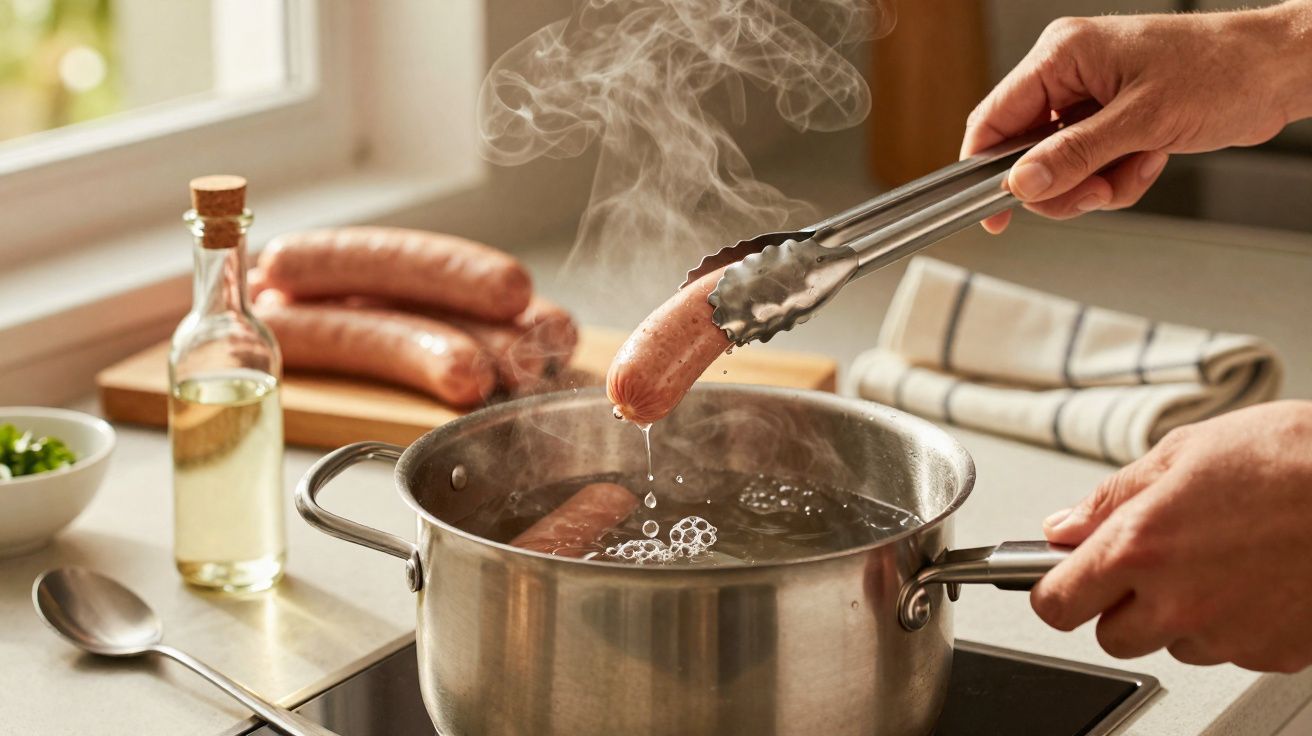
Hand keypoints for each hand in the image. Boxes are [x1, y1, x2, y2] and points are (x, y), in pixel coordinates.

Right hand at [963, 2, 1311, 232]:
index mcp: (1064, 54)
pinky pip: (1092, 167)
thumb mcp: (1142, 120)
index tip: (991, 213)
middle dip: (1065, 182)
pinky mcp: (1113, 118)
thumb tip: (1023, 183)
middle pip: (1027, 152)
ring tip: (1137, 167)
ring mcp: (1092, 98)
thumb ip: (1075, 155)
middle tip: (1096, 190)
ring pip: (1061, 167)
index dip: (986, 169)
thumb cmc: (1223, 70)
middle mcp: (1071, 74)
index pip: (995, 117)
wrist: (1279, 71)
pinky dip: (1119, 177)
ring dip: (1098, 183)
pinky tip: (1149, 159)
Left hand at [1031, 400, 1311, 672]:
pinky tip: (1255, 576)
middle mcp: (1178, 603)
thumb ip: (1111, 498)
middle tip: (1151, 563)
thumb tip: (1064, 527)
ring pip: (1174, 644)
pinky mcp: (1272, 653)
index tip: (1063, 578)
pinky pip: (1230, 648)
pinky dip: (1234, 622)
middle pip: (1112, 636)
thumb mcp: (1182, 452)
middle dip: (1121, 605)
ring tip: (1220, 558)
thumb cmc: (1291, 459)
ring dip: (1181, 613)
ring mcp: (1227, 634)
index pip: (1057, 604)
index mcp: (1139, 549)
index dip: (1055, 591)